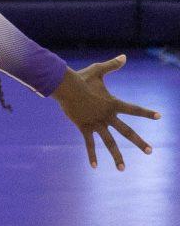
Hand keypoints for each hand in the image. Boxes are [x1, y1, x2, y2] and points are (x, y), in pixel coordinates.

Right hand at [53, 55, 159, 170]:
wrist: (65, 86)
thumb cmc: (81, 78)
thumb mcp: (98, 71)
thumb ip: (112, 66)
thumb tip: (124, 57)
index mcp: (112, 103)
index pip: (133, 109)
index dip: (146, 112)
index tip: (159, 116)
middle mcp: (107, 115)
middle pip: (126, 131)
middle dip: (139, 142)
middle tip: (150, 151)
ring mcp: (96, 123)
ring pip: (109, 142)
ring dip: (117, 156)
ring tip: (123, 169)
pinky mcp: (84, 127)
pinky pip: (89, 143)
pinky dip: (91, 155)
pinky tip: (95, 167)